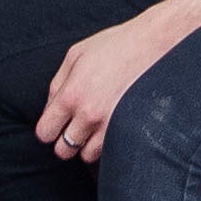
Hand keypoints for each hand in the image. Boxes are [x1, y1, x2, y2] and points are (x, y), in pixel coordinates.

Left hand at [36, 3, 188, 160]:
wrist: (155, 44)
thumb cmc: (116, 46)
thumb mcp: (76, 55)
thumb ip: (56, 85)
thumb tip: (49, 110)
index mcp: (71, 94)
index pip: (45, 133)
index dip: (49, 129)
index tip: (58, 123)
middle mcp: (89, 114)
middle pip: (63, 150)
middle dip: (66, 141)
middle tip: (77, 126)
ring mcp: (111, 125)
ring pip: (87, 156)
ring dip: (89, 144)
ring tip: (97, 125)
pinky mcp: (130, 130)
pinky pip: (110, 153)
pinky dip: (108, 145)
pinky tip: (111, 127)